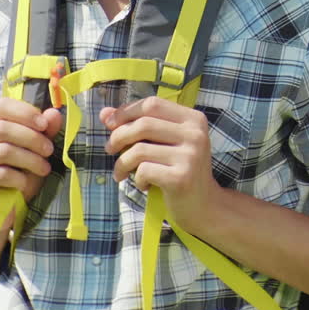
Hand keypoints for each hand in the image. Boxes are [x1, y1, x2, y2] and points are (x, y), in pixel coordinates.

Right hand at [0, 97, 63, 221]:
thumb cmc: (15, 172)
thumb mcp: (33, 147)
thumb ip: (43, 129)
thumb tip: (54, 113)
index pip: (1, 105)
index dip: (26, 113)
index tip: (45, 125)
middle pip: (3, 128)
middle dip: (32, 139)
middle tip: (49, 150)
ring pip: (4, 150)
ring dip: (31, 160)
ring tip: (44, 168)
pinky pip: (1, 173)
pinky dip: (20, 178)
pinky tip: (24, 183)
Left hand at [101, 97, 221, 232]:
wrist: (203, 205)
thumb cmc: (178, 170)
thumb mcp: (162, 143)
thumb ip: (136, 125)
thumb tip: (105, 113)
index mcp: (193, 119)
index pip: (153, 104)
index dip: (126, 112)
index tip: (110, 124)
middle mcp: (195, 134)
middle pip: (143, 124)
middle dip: (118, 136)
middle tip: (110, 149)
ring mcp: (190, 155)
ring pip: (139, 150)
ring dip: (122, 163)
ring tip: (121, 172)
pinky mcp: (181, 177)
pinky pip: (144, 171)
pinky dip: (137, 179)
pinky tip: (144, 185)